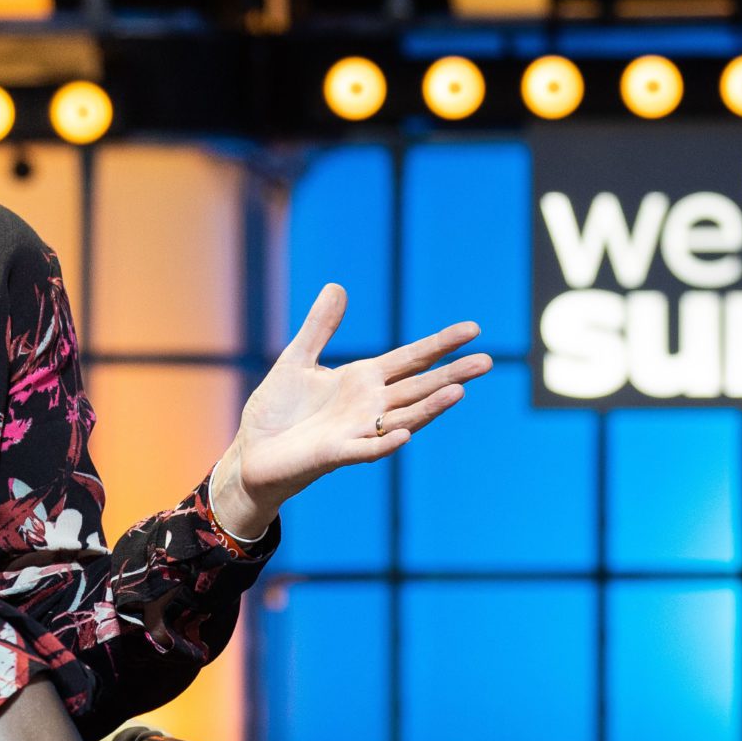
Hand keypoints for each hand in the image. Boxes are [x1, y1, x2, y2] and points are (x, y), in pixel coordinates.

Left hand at [211, 283, 492, 537]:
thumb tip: (337, 286)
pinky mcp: (335, 454)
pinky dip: (385, 442)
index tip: (473, 329)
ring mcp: (356, 431)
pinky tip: (405, 432)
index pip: (411, 359)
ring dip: (430, 407)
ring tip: (460, 391)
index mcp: (363, 380)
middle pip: (419, 387)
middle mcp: (369, 406)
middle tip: (488, 361)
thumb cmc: (278, 410)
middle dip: (452, 374)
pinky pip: (366, 449)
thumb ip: (320, 327)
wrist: (253, 452)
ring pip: (403, 417)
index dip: (440, 344)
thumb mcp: (297, 359)